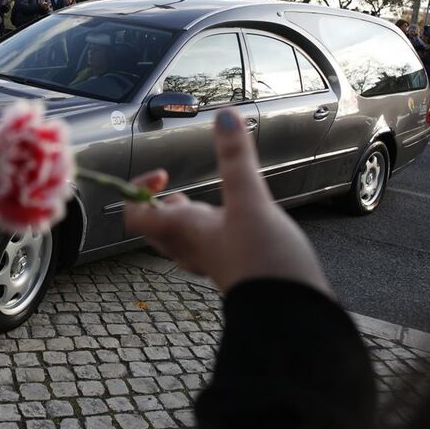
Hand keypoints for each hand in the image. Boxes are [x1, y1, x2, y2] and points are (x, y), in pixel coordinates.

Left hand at [124, 109, 331, 295]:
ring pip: (184, 234)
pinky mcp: (234, 267)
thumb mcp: (251, 200)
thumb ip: (237, 158)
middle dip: (166, 202)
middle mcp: (190, 248)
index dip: (138, 192)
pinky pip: (209, 243)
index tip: (164, 174)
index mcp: (182, 231)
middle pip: (158, 226)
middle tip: (181, 186)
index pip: (135, 216)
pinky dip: (214, 224)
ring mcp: (211, 260)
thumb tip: (224, 115)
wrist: (294, 313)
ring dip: (190, 213)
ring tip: (213, 198)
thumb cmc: (265, 261)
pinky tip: (239, 217)